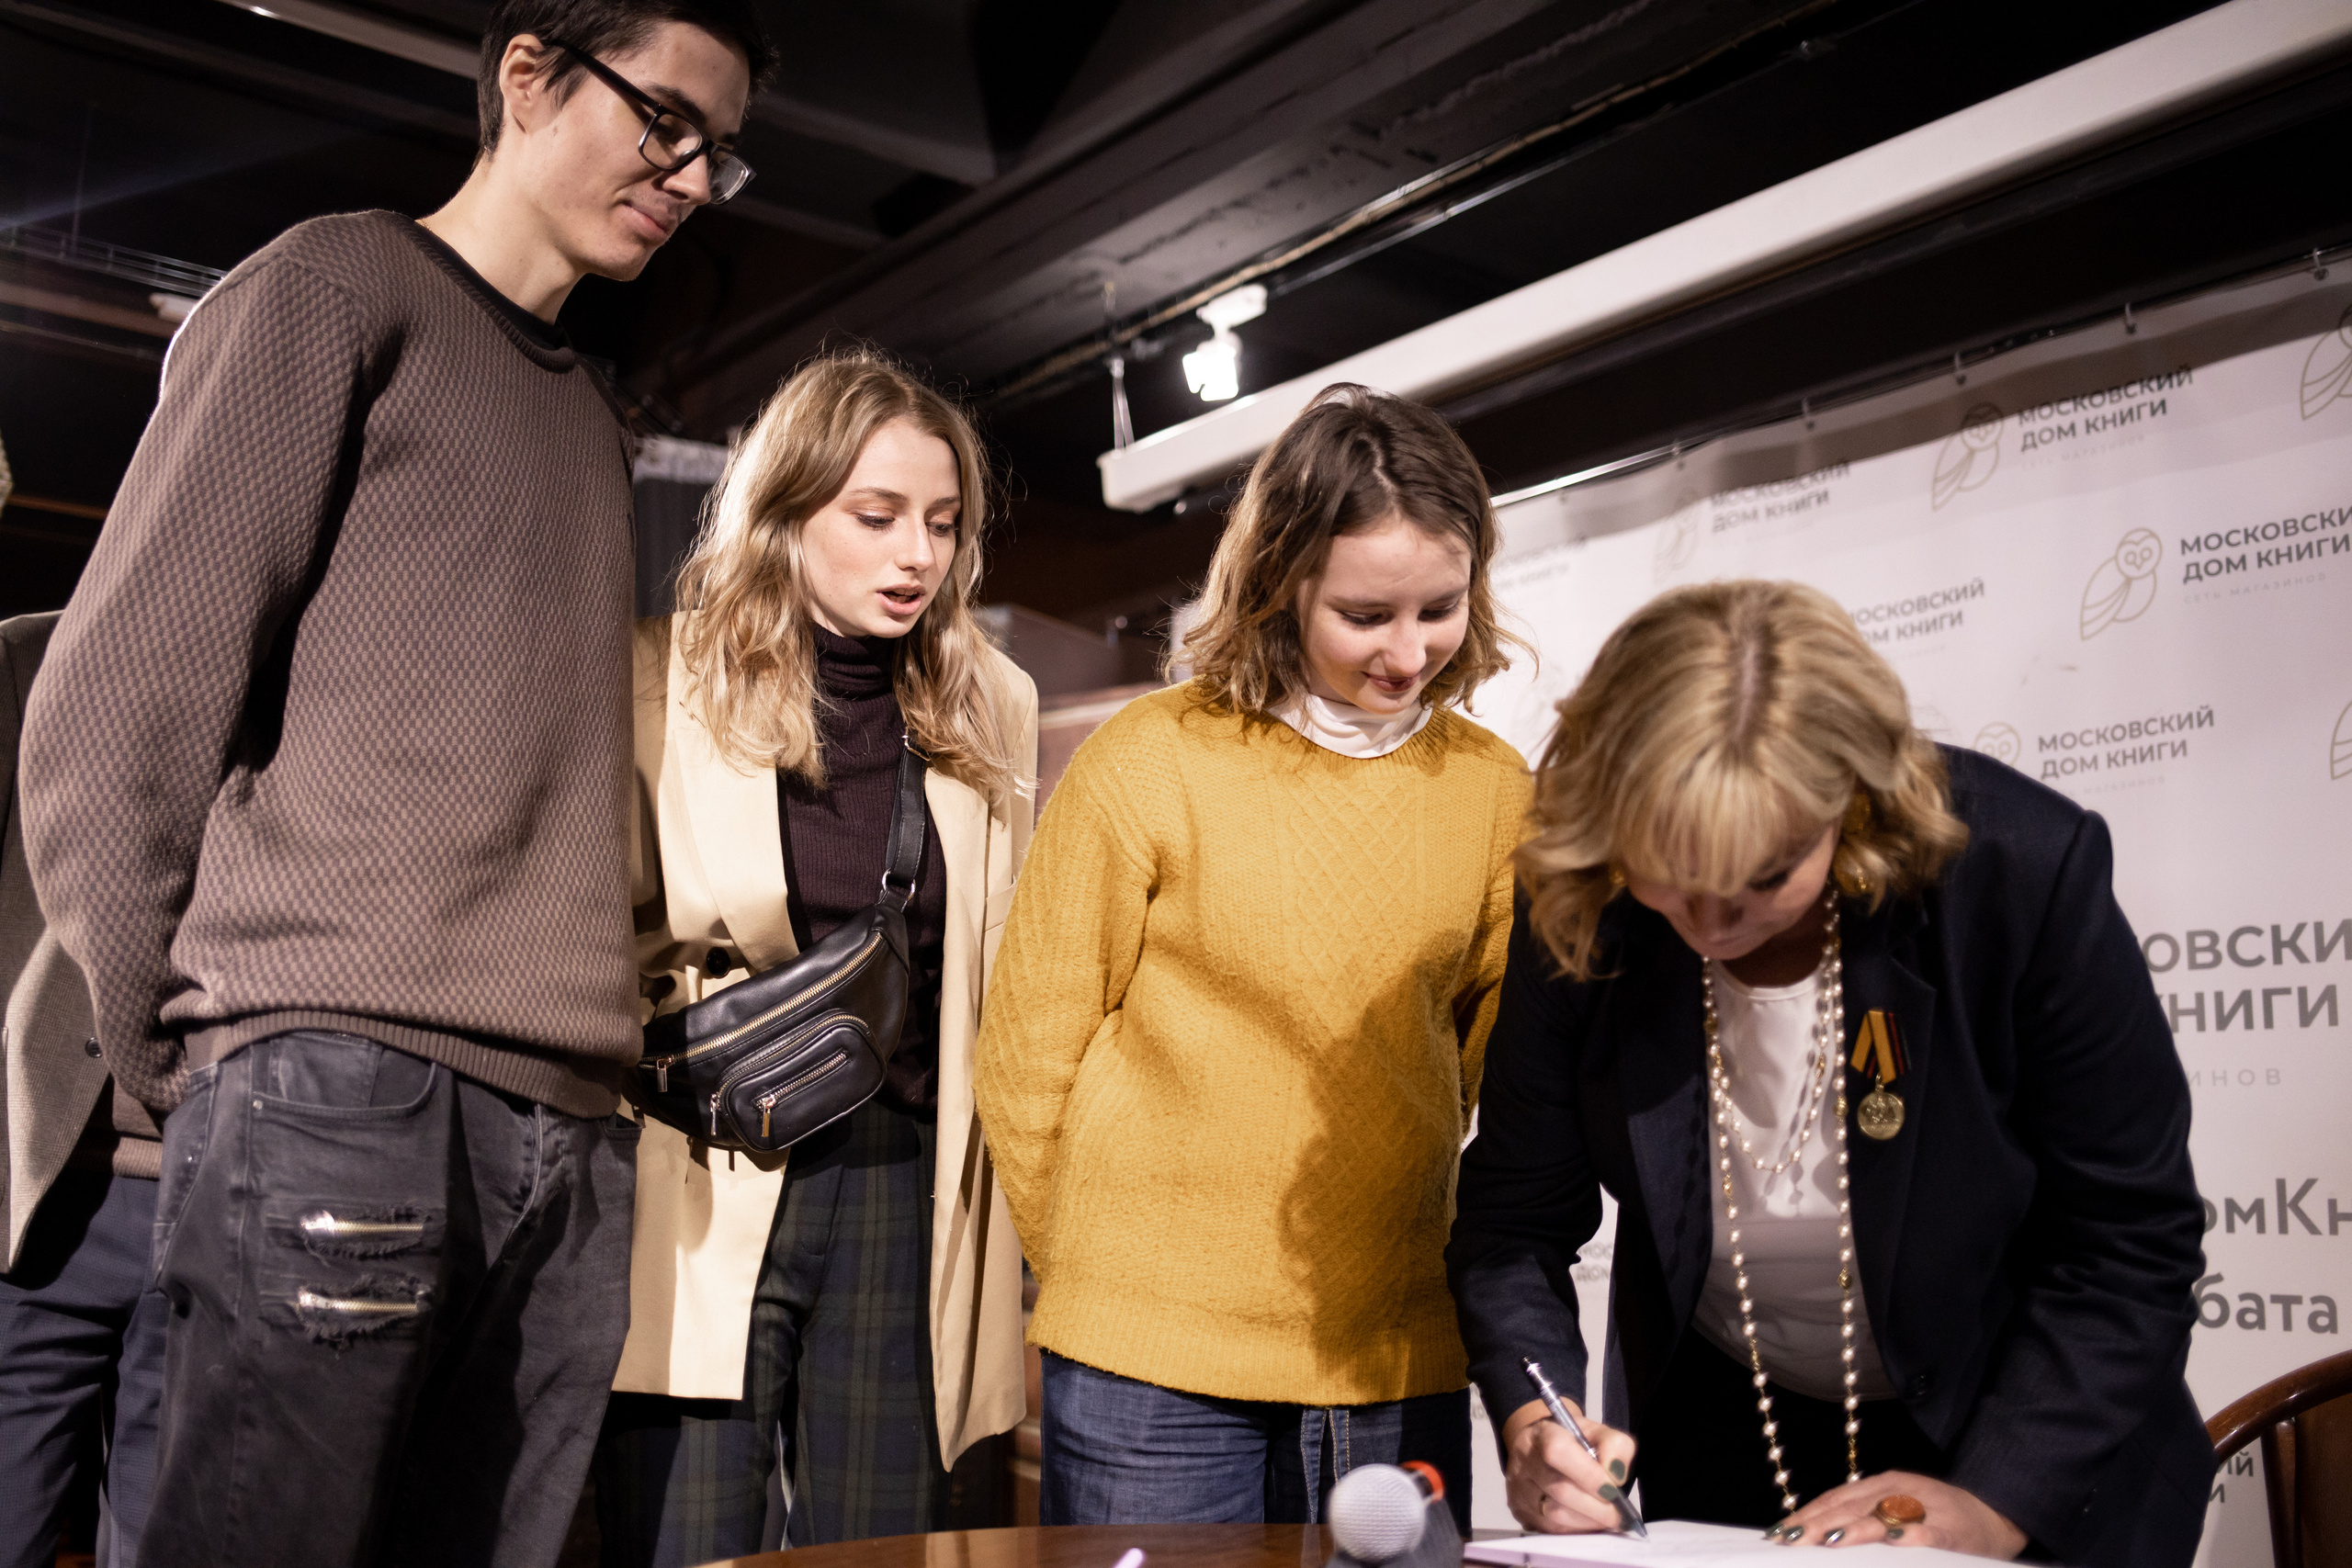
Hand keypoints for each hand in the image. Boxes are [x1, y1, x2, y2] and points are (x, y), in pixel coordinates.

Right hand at [1499, 1398, 1638, 1534]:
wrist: (1543, 1447)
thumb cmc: (1575, 1441)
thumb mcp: (1599, 1432)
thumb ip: (1615, 1447)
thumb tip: (1615, 1477)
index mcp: (1543, 1433)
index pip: (1558, 1452)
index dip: (1589, 1475)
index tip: (1613, 1490)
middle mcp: (1524, 1460)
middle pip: (1559, 1490)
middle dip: (1596, 1507)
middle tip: (1617, 1514)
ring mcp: (1518, 1488)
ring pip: (1554, 1514)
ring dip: (1587, 1521)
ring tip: (1605, 1519)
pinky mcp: (1520, 1511)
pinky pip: (1550, 1529)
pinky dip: (1576, 1529)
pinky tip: (1588, 1521)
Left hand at [1775, 1472, 2026, 1557]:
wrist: (1999, 1515)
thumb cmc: (1944, 1518)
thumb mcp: (1901, 1509)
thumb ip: (1866, 1516)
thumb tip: (1821, 1535)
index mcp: (1887, 1484)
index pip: (1837, 1498)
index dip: (1807, 1514)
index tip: (1779, 1532)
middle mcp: (1902, 1491)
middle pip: (1851, 1507)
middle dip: (1817, 1524)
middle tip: (1789, 1540)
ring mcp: (1927, 1508)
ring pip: (1883, 1518)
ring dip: (1853, 1529)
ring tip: (1825, 1541)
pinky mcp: (1952, 1531)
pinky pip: (1927, 1533)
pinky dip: (1908, 1536)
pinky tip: (1891, 1542)